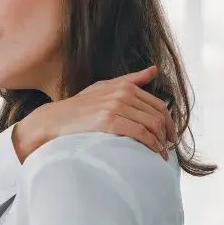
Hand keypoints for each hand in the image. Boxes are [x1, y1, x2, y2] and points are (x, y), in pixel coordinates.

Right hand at [13, 65, 174, 161]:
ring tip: (160, 155)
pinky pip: (139, 133)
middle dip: (166, 133)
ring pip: (151, 125)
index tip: (170, 136)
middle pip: (157, 115)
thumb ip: (130, 79)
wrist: (53, 120)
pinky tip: (151, 153)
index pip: (158, 105)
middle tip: (167, 148)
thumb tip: (154, 69)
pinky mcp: (108, 120)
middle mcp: (122, 93)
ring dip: (159, 142)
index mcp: (124, 86)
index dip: (169, 122)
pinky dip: (149, 144)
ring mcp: (115, 106)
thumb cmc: (78, 108)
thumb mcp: (103, 88)